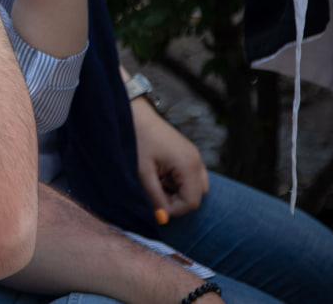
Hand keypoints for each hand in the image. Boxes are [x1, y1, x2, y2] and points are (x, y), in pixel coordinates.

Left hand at [129, 96, 208, 219]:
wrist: (135, 114)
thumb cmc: (138, 140)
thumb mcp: (144, 172)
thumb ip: (155, 197)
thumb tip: (163, 219)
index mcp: (188, 165)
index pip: (191, 202)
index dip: (173, 209)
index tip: (154, 205)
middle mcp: (197, 160)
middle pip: (197, 196)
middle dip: (177, 201)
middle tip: (155, 193)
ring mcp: (194, 155)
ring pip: (196, 186)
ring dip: (178, 191)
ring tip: (157, 182)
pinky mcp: (188, 152)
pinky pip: (191, 176)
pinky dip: (178, 181)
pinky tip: (160, 174)